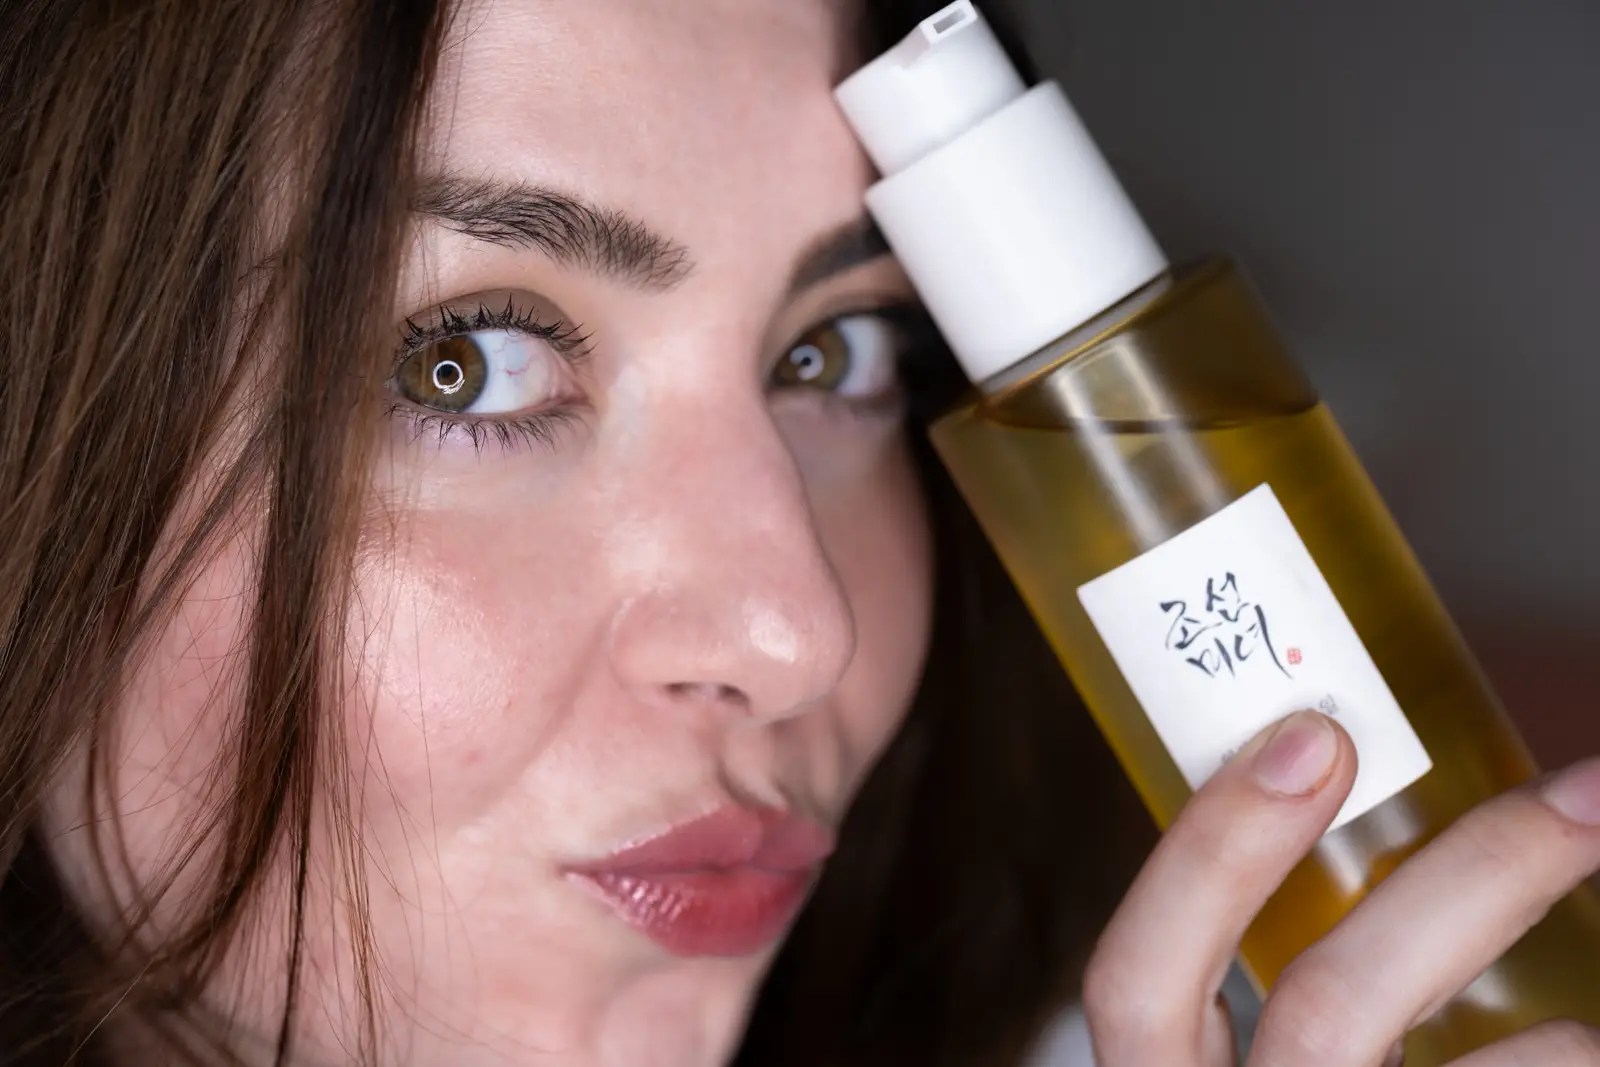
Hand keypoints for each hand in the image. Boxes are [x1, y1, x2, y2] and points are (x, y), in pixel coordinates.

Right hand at [1082, 710, 1599, 1065]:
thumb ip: (1287, 980)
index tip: (1316, 736)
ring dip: (1563, 1044)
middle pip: (1329, 1010)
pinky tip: (1573, 1054)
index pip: (1138, 979)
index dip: (1215, 853)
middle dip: (1472, 880)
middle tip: (1587, 793)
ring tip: (1595, 1031)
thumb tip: (1360, 791)